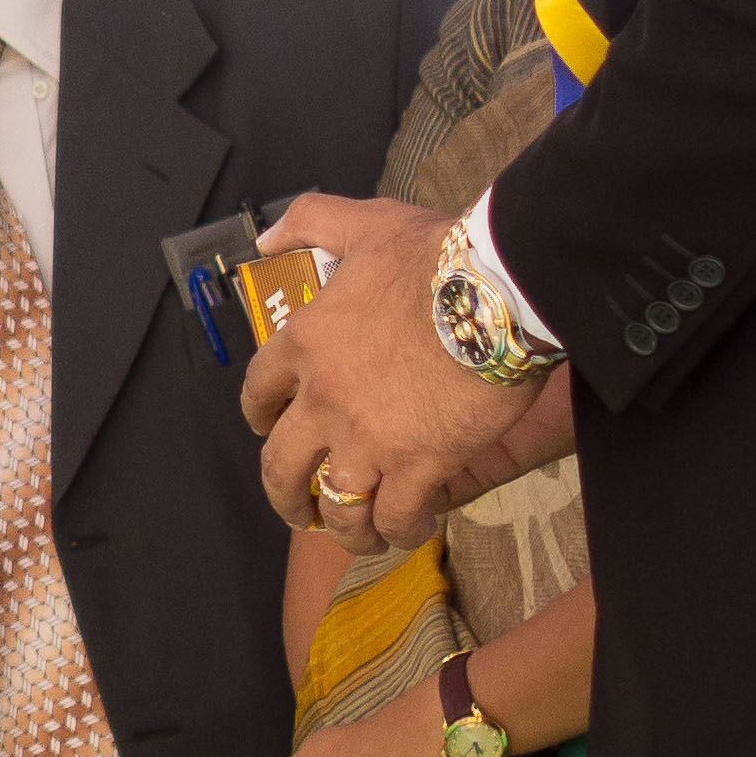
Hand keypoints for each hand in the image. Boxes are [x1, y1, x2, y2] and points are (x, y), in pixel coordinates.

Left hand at [241, 196, 536, 551]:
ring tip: (357, 535)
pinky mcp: (418, 465)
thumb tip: (268, 237)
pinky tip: (411, 528)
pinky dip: (398, 530)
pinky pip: (394, 516)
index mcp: (304, 344)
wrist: (497, 291)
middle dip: (284, 496)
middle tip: (296, 510)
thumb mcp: (364, 223)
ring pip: (336, 505)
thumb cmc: (433, 255)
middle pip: (281, 466)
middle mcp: (323, 400)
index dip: (259, 416)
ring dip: (342, 528)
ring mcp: (367, 438)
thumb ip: (312, 221)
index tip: (267, 429)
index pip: (258, 392)